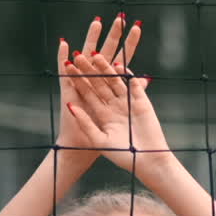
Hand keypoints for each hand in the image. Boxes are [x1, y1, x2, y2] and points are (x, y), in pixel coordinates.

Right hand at [55, 14, 142, 153]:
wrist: (89, 152)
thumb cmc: (109, 135)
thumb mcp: (124, 114)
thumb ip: (134, 95)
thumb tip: (145, 80)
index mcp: (113, 86)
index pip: (122, 60)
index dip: (128, 45)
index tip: (136, 27)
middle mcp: (98, 82)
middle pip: (106, 54)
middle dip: (113, 36)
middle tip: (120, 18)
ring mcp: (83, 85)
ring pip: (87, 58)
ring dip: (91, 40)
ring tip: (97, 22)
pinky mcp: (69, 93)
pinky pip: (65, 74)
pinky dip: (62, 59)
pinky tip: (64, 45)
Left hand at [64, 49, 169, 174]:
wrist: (147, 160)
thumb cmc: (122, 155)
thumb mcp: (98, 139)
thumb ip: (85, 122)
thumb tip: (70, 105)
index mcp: (102, 115)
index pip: (87, 94)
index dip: (77, 81)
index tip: (67, 68)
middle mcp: (113, 106)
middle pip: (99, 84)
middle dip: (89, 70)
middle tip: (79, 55)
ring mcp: (128, 102)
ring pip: (114, 81)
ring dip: (105, 68)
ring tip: (95, 55)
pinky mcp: (142, 101)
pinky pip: (133, 85)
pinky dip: (127, 75)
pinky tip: (119, 64)